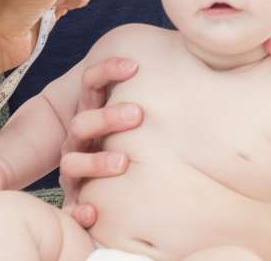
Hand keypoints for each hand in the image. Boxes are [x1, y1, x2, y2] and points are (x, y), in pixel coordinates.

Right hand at [58, 57, 141, 228]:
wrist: (105, 181)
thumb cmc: (133, 139)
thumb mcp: (135, 113)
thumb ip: (152, 93)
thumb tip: (200, 58)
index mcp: (91, 110)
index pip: (91, 82)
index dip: (107, 71)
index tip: (134, 65)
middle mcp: (78, 137)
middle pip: (82, 121)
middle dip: (108, 116)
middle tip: (138, 113)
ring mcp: (74, 166)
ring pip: (73, 161)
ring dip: (96, 161)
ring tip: (123, 162)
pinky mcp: (74, 196)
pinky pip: (70, 204)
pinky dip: (77, 209)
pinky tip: (93, 212)